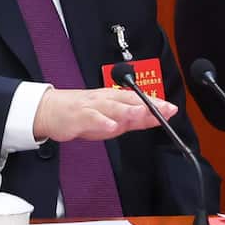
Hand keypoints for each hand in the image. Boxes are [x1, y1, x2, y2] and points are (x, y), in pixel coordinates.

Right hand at [32, 87, 176, 141]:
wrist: (51, 110)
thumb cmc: (83, 113)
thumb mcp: (112, 117)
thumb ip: (134, 120)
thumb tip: (156, 119)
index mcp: (115, 98)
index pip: (139, 100)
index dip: (157, 104)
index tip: (172, 109)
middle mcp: (107, 99)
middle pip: (130, 100)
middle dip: (148, 105)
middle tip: (164, 109)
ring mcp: (93, 106)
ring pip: (113, 107)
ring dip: (128, 110)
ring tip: (141, 114)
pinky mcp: (79, 116)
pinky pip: (92, 118)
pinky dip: (102, 122)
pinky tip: (111, 126)